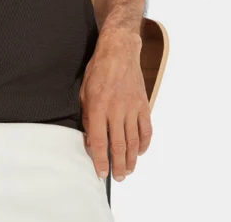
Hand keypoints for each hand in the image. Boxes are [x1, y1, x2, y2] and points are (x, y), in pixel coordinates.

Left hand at [79, 28, 152, 181]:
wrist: (119, 51)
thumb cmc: (98, 69)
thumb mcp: (84, 90)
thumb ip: (87, 115)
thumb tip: (90, 137)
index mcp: (98, 106)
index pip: (99, 139)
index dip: (100, 159)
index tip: (100, 172)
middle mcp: (116, 109)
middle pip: (119, 145)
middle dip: (118, 165)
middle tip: (117, 177)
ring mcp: (132, 108)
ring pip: (134, 141)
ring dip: (132, 159)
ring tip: (128, 170)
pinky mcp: (143, 104)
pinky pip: (146, 129)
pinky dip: (145, 143)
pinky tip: (141, 151)